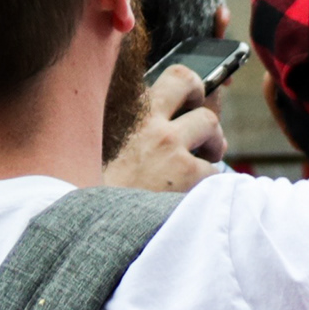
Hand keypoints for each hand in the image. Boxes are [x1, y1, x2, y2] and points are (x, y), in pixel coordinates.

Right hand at [102, 66, 225, 192]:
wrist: (93, 232)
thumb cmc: (98, 196)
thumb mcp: (104, 152)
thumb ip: (134, 131)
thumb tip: (174, 115)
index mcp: (123, 112)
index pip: (168, 77)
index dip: (188, 84)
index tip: (194, 94)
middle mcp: (144, 120)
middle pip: (187, 81)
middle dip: (201, 96)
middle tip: (200, 122)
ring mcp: (167, 144)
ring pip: (210, 123)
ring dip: (212, 143)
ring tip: (201, 164)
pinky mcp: (186, 173)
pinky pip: (215, 169)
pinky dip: (211, 182)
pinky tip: (196, 195)